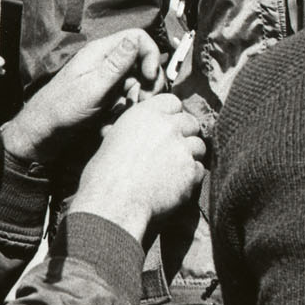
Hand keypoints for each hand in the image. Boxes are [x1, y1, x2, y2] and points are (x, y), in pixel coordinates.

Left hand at [2, 29, 163, 163]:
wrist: (43, 130)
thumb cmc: (61, 109)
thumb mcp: (92, 88)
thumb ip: (115, 64)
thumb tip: (134, 39)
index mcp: (100, 52)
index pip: (138, 37)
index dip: (150, 55)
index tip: (149, 78)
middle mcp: (105, 60)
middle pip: (141, 59)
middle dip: (148, 80)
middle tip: (143, 100)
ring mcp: (106, 76)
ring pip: (136, 79)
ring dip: (137, 96)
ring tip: (127, 111)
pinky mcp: (106, 92)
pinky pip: (125, 94)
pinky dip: (126, 105)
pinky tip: (117, 117)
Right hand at [68, 93, 207, 241]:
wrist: (113, 202)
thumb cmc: (105, 174)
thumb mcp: (115, 137)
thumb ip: (139, 128)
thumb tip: (147, 133)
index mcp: (147, 113)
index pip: (173, 102)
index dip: (172, 116)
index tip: (167, 128)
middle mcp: (168, 126)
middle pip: (191, 123)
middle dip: (184, 135)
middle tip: (173, 151)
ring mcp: (182, 148)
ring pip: (198, 146)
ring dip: (189, 156)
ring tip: (174, 170)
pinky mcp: (190, 172)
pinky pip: (199, 170)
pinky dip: (191, 177)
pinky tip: (175, 186)